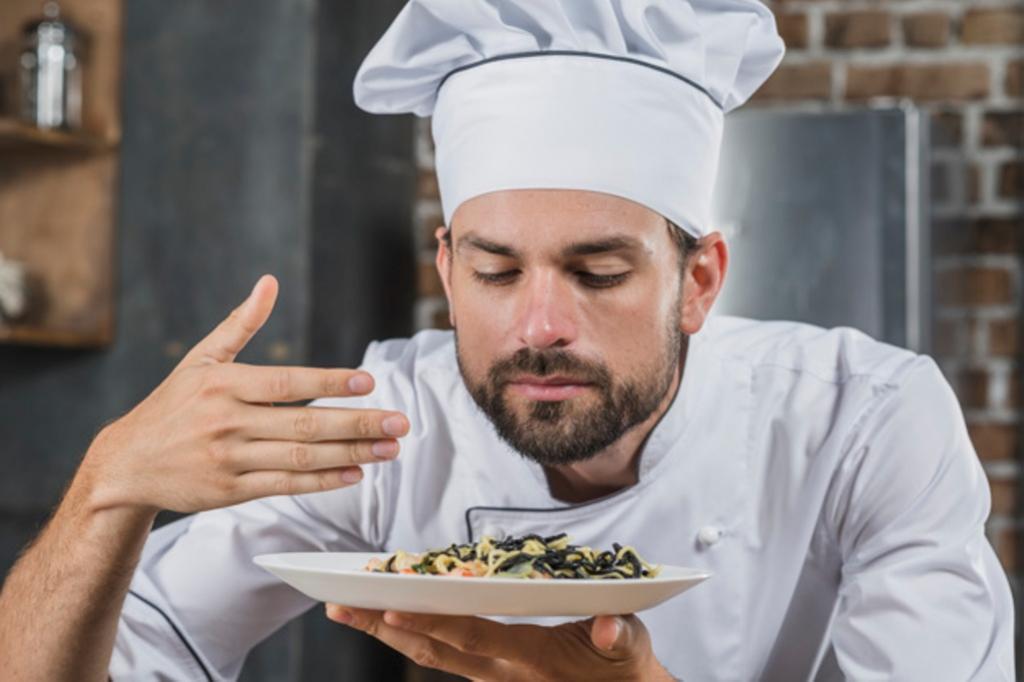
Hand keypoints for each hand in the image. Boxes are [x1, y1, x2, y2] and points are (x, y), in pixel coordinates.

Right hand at [79, 275, 409, 513]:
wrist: (127, 463)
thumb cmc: (172, 405)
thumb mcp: (200, 358)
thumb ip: (241, 322)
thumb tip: (269, 281)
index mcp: (223, 384)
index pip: (287, 383)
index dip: (329, 382)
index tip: (369, 381)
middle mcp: (227, 422)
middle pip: (303, 423)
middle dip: (357, 423)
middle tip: (400, 422)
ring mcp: (229, 460)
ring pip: (300, 457)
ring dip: (351, 454)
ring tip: (390, 448)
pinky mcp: (231, 491)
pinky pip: (285, 485)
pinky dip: (322, 481)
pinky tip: (355, 474)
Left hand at [325, 606, 673, 681]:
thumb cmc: (624, 665)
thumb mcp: (630, 649)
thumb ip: (620, 637)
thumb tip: (610, 628)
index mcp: (531, 660)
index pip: (473, 638)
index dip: (433, 623)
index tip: (391, 607)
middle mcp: (501, 672)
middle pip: (434, 649)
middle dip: (384, 626)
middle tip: (338, 605)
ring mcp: (491, 673)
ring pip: (430, 652)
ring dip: (386, 629)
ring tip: (345, 607)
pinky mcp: (490, 668)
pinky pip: (442, 651)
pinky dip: (411, 631)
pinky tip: (386, 612)